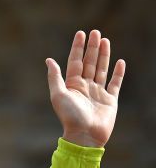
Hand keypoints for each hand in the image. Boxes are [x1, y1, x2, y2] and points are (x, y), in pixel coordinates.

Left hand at [46, 29, 125, 147]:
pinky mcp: (110, 100)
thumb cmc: (70, 116)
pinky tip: (119, 62)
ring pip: (101, 69)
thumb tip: (48, 60)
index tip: (81, 33)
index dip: (77, 48)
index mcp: (72, 85)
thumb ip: (55, 77)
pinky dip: (118, 73)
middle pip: (89, 63)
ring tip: (105, 40)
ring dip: (103, 55)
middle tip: (95, 32)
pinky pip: (115, 83)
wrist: (85, 135)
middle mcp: (85, 87)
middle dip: (92, 48)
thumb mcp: (58, 95)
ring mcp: (98, 92)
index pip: (75, 62)